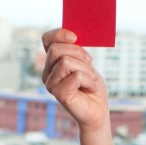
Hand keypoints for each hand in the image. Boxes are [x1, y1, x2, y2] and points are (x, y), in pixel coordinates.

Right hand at [41, 28, 113, 144]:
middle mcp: (47, 73)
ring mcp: (50, 84)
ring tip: (90, 79)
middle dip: (79, 53)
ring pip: (66, 61)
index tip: (75, 37)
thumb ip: (76, 50)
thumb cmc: (92, 86)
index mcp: (52, 62)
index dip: (59, 34)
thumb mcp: (85, 62)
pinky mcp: (58, 94)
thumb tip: (73, 35)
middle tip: (89, 64)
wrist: (98, 110)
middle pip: (57, 49)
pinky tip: (90, 88)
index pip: (47, 39)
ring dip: (86, 69)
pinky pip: (76, 76)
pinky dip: (89, 80)